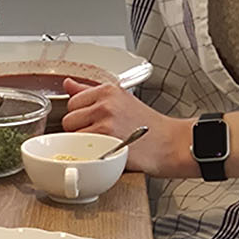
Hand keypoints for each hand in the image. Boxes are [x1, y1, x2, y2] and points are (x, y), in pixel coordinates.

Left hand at [61, 82, 191, 176]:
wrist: (170, 144)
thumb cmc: (148, 126)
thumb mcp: (121, 99)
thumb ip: (90, 92)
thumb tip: (68, 83)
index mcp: (107, 90)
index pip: (72, 103)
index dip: (82, 116)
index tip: (97, 121)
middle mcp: (105, 104)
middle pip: (68, 120)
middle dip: (80, 130)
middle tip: (101, 134)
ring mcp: (105, 123)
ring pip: (73, 136)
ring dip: (83, 143)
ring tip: (105, 143)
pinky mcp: (107, 142)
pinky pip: (81, 149)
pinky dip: (90, 154)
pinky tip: (106, 152)